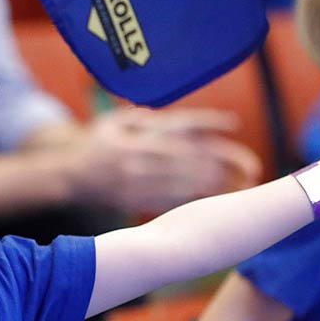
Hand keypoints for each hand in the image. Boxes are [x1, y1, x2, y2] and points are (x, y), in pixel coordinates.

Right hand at [71, 107, 262, 214]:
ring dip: (218, 184)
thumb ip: (144, 118)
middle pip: (189, 157)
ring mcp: (136, 181)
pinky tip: (218, 201)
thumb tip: (181, 121)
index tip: (234, 124)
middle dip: (224, 162)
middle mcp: (138, 156)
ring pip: (185, 182)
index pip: (177, 125)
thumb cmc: (96, 144)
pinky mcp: (135, 201)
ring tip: (245, 186)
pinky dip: (197, 200)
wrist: (67, 176)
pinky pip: (172, 202)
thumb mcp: (113, 121)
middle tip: (252, 166)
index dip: (207, 122)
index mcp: (136, 134)